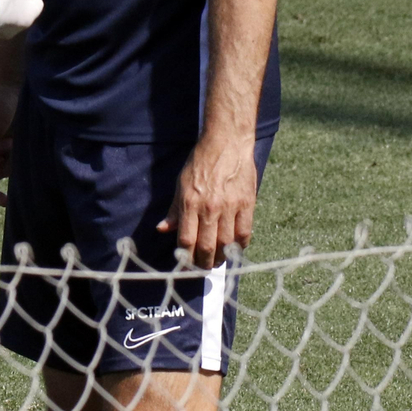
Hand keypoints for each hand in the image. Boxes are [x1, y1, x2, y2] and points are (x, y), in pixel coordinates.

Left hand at [156, 135, 257, 269]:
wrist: (226, 143)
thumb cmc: (200, 162)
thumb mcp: (181, 183)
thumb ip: (175, 210)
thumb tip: (163, 229)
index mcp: (190, 202)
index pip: (186, 239)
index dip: (186, 257)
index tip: (186, 264)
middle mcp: (210, 207)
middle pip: (207, 247)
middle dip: (204, 263)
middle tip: (203, 268)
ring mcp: (230, 206)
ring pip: (227, 244)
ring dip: (222, 258)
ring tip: (218, 261)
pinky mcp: (247, 204)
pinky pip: (245, 233)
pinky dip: (239, 246)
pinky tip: (234, 248)